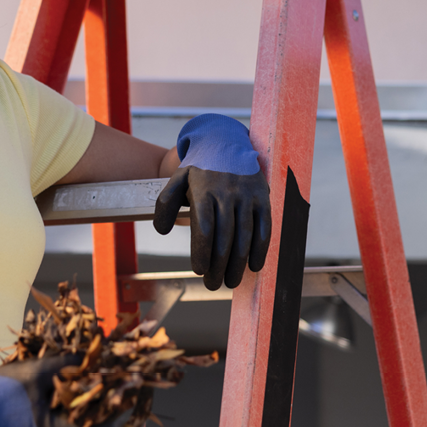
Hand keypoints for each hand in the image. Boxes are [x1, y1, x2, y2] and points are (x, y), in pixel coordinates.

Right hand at [0, 356, 131, 426]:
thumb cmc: (0, 391)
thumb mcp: (39, 372)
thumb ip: (71, 363)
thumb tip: (98, 351)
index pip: (108, 425)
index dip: (126, 403)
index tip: (137, 383)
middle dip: (128, 417)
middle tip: (140, 394)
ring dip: (114, 419)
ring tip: (125, 395)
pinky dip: (95, 416)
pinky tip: (100, 396)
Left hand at [153, 114, 272, 289]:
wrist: (226, 141)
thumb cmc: (199, 169)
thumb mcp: (177, 179)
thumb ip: (165, 203)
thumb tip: (162, 231)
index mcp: (204, 190)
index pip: (204, 228)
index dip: (202, 252)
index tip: (199, 271)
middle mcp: (227, 193)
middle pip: (225, 237)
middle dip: (218, 265)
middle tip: (213, 284)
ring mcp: (247, 195)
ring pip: (245, 235)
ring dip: (238, 263)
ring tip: (230, 282)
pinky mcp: (262, 197)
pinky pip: (264, 227)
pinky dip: (260, 249)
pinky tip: (253, 267)